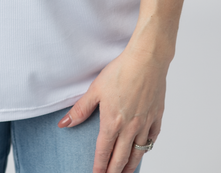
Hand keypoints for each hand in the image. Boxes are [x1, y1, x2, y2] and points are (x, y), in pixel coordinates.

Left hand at [57, 46, 166, 172]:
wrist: (147, 59)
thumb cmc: (120, 71)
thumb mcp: (95, 89)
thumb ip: (80, 109)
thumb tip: (64, 124)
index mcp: (112, 122)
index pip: (103, 152)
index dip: (99, 167)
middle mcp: (130, 128)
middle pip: (120, 158)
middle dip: (114, 172)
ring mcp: (145, 123)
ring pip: (138, 153)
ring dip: (130, 166)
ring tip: (125, 172)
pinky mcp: (157, 116)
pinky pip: (152, 139)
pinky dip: (146, 148)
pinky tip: (143, 150)